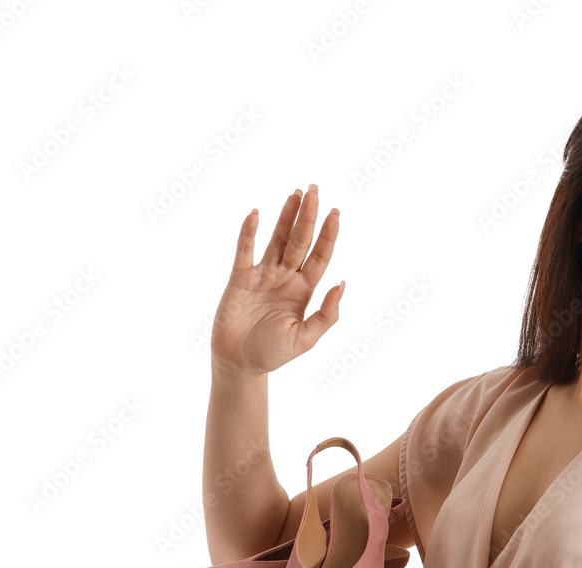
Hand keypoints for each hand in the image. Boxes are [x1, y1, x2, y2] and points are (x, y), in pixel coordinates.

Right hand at [211, 185, 342, 375]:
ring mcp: (262, 275)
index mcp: (304, 291)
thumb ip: (326, 315)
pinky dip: (249, 232)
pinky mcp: (239, 278)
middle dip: (308, 216)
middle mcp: (286, 278)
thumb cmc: (273, 354)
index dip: (328, 235)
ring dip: (286, 216)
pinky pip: (245, 250)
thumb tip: (342, 284)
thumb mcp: (305, 339)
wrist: (239, 363)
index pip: (320, 256)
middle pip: (300, 241)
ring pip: (277, 239)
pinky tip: (256, 214)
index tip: (335, 213)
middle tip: (315, 190)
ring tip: (296, 193)